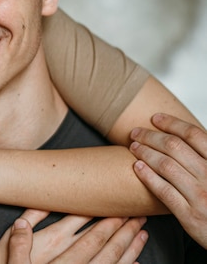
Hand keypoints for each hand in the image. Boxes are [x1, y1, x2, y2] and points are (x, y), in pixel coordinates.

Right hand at [0, 210, 147, 263]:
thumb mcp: (8, 258)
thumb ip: (17, 241)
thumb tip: (21, 221)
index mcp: (56, 252)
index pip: (86, 233)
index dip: (105, 220)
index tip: (119, 207)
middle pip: (105, 246)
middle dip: (123, 230)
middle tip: (138, 215)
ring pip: (112, 263)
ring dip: (130, 248)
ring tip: (142, 235)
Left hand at [130, 113, 206, 247]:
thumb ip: (205, 157)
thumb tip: (187, 137)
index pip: (194, 135)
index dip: (172, 124)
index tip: (156, 118)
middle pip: (175, 147)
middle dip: (151, 136)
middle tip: (136, 132)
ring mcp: (200, 196)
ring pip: (166, 165)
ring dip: (145, 152)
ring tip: (134, 147)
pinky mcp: (189, 214)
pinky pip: (163, 190)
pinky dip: (148, 176)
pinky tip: (138, 167)